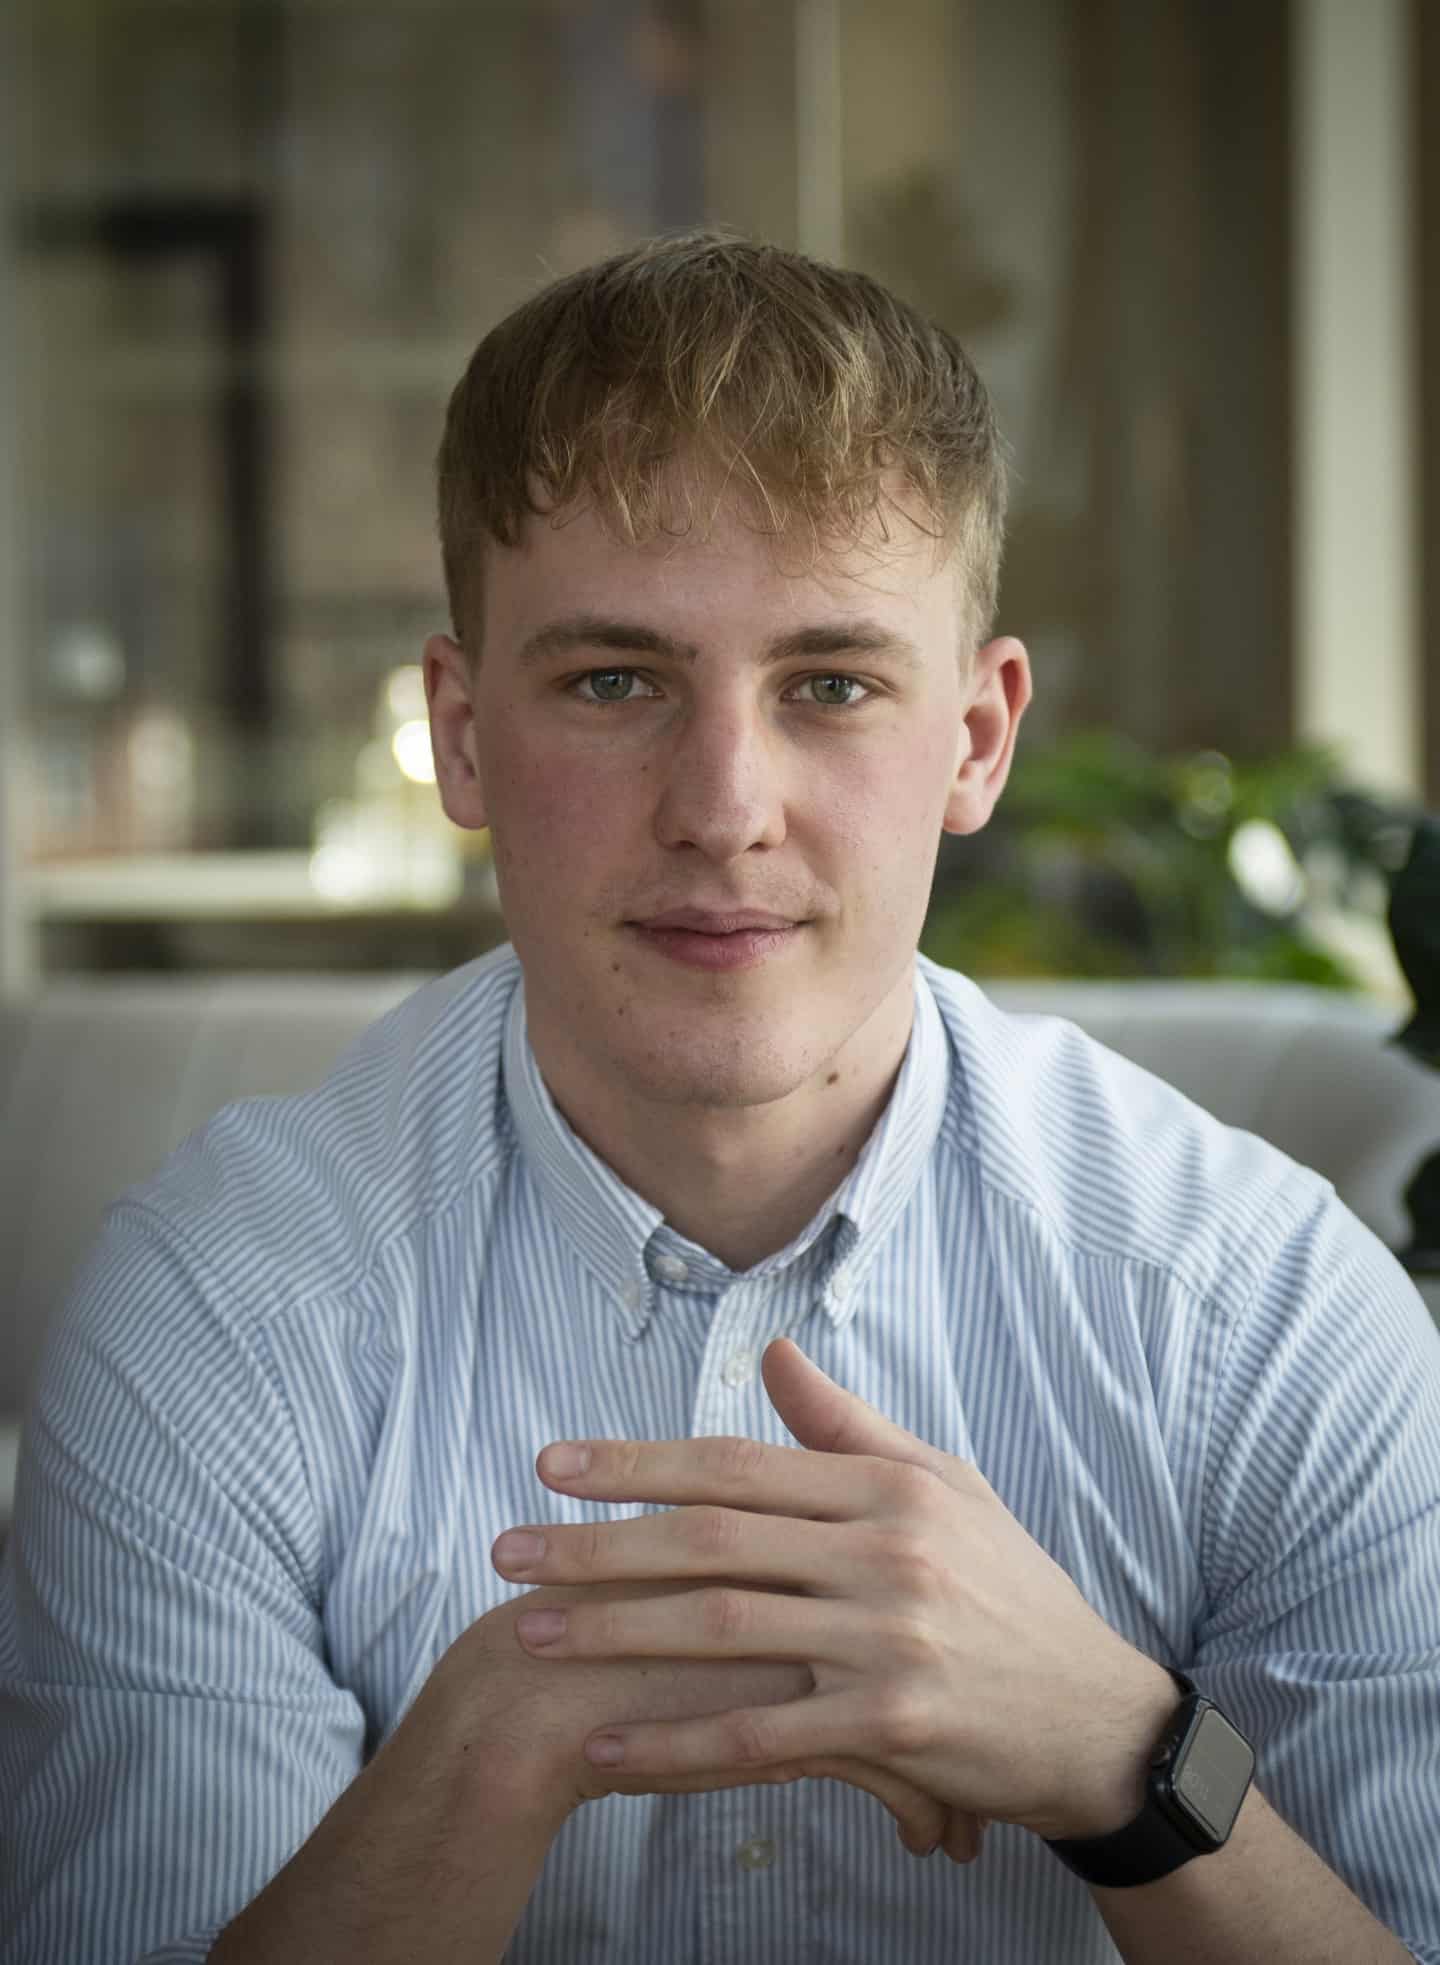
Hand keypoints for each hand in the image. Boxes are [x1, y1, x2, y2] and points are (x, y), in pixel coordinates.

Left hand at [492, 1339, 1178, 1845]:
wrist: (1095, 1717)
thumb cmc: (1009, 1591)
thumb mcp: (946, 1488)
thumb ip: (849, 1427)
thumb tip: (771, 1355)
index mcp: (886, 1489)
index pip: (735, 1465)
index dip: (636, 1463)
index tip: (553, 1466)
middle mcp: (883, 1553)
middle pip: (711, 1540)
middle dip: (598, 1545)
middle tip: (508, 1553)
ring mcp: (886, 1640)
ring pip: (721, 1629)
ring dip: (614, 1634)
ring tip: (532, 1633)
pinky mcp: (892, 1725)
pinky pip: (760, 1736)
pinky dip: (677, 1743)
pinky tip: (610, 1749)